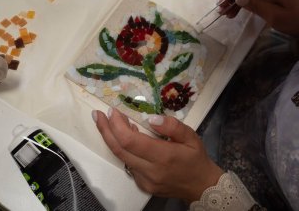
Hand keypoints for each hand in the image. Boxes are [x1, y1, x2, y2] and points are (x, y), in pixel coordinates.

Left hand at [92, 108, 223, 202]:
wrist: (201, 186)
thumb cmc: (196, 158)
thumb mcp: (191, 137)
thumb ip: (172, 126)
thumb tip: (151, 118)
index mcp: (163, 156)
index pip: (130, 141)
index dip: (117, 126)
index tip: (111, 111)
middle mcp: (150, 170)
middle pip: (119, 149)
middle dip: (105, 130)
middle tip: (98, 115)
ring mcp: (144, 180)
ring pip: (120, 158)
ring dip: (112, 139)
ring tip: (107, 122)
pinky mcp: (142, 185)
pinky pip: (128, 164)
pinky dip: (122, 149)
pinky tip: (124, 138)